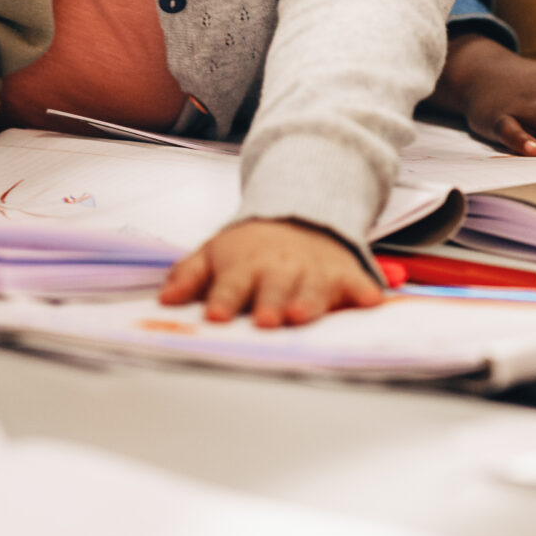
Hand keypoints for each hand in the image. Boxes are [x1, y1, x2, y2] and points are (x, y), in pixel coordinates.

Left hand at [157, 219, 384, 327]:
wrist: (300, 215)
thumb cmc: (251, 248)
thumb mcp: (214, 252)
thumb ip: (189, 275)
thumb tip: (164, 299)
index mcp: (244, 266)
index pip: (231, 285)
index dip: (224, 299)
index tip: (217, 315)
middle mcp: (280, 269)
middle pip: (273, 290)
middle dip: (269, 304)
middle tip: (264, 321)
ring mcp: (314, 271)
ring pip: (312, 288)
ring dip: (308, 301)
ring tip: (301, 315)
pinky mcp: (344, 275)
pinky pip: (358, 285)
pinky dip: (365, 293)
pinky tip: (371, 302)